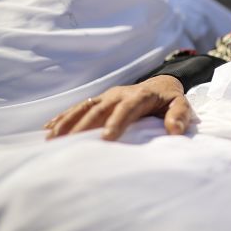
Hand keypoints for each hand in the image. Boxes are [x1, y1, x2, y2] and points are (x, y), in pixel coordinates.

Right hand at [44, 75, 191, 140]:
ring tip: (52, 140)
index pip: (128, 108)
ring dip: (68, 122)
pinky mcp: (99, 99)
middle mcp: (120, 93)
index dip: (117, 121)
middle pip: (100, 108)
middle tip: (70, 144)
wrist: (161, 85)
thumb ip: (180, 116)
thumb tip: (175, 130)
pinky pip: (79, 108)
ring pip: (85, 107)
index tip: (108, 138)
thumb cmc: (170, 100)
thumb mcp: (182, 105)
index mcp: (141, 95)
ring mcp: (107, 95)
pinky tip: (49, 129)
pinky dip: (64, 117)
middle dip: (85, 126)